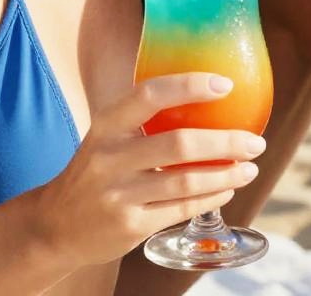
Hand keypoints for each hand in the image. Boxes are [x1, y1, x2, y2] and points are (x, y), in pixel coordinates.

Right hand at [37, 72, 264, 268]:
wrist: (54, 225)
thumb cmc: (95, 170)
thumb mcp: (108, 135)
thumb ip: (143, 118)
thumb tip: (205, 93)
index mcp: (107, 123)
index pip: (150, 94)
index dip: (190, 86)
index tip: (226, 84)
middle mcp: (110, 156)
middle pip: (179, 144)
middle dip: (226, 142)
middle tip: (255, 140)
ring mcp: (119, 194)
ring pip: (186, 180)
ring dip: (226, 173)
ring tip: (250, 166)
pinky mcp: (129, 226)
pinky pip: (181, 208)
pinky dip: (211, 196)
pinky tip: (228, 187)